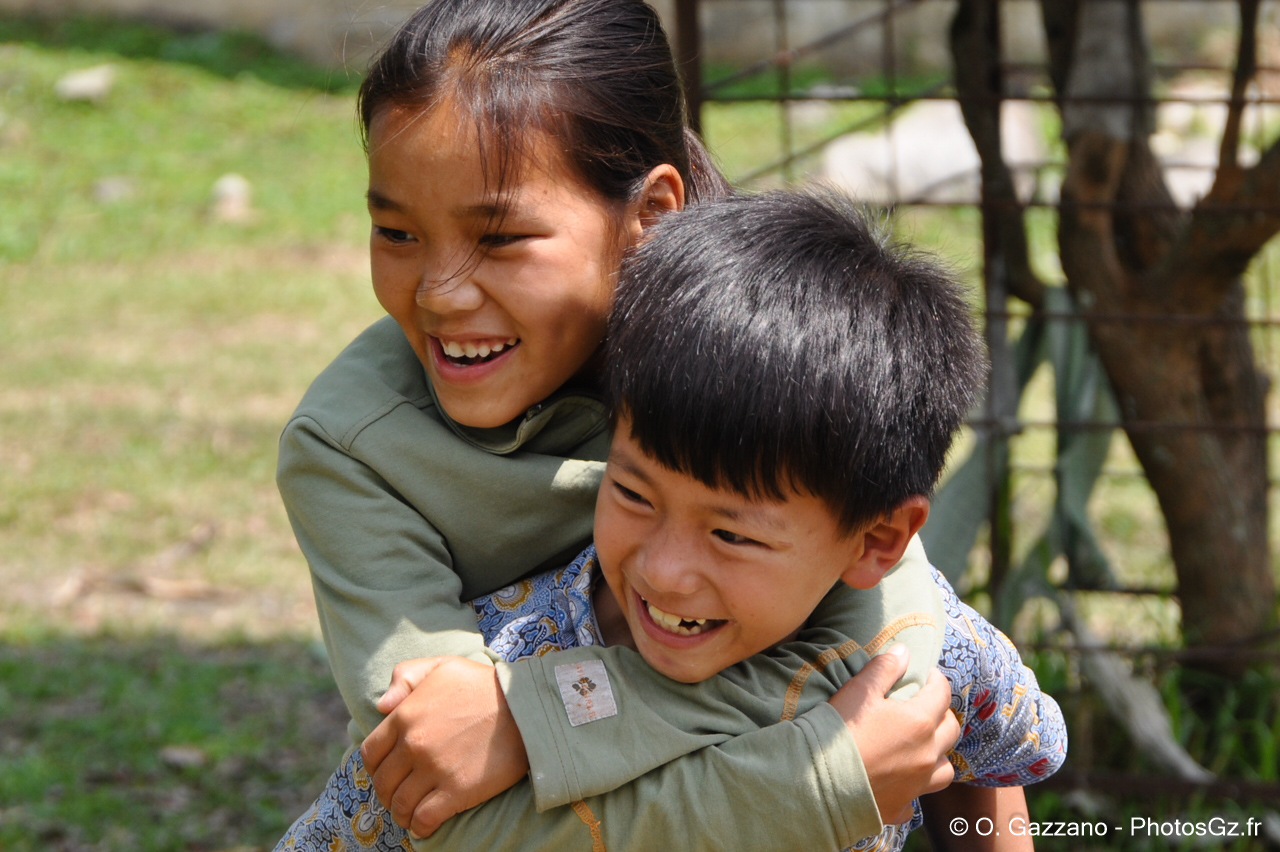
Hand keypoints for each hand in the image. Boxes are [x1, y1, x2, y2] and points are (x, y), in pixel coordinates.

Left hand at [361, 656, 529, 837]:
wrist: (525, 706)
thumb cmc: (484, 684)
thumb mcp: (442, 666)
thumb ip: (406, 677)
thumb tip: (382, 706)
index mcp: (406, 716)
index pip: (371, 753)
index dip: (375, 767)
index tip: (387, 772)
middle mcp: (414, 744)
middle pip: (383, 782)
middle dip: (387, 793)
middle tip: (400, 795)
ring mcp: (434, 769)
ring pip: (400, 804)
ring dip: (402, 813)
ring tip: (410, 814)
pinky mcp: (457, 791)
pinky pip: (424, 819)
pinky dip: (420, 827)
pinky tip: (424, 825)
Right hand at [829, 644, 958, 824]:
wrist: (817, 783)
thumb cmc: (838, 732)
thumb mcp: (858, 691)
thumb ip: (884, 669)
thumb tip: (904, 650)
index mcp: (919, 722)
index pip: (941, 694)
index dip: (935, 680)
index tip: (925, 675)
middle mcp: (926, 755)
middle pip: (951, 730)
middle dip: (941, 713)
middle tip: (924, 706)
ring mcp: (916, 785)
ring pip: (945, 769)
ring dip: (938, 754)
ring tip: (921, 747)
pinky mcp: (900, 807)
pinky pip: (916, 798)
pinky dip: (912, 788)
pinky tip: (898, 783)